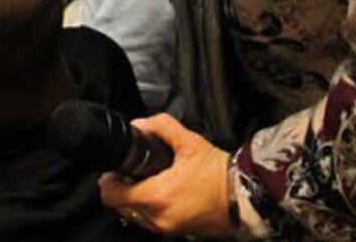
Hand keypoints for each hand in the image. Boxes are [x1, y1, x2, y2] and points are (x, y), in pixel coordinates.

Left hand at [98, 113, 232, 237]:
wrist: (247, 197)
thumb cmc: (219, 174)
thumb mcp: (189, 142)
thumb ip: (160, 126)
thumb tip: (140, 124)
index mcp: (156, 196)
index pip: (111, 195)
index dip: (109, 179)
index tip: (116, 168)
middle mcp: (158, 217)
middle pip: (120, 205)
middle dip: (122, 188)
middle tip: (133, 171)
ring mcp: (168, 228)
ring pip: (135, 215)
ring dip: (136, 198)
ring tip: (150, 179)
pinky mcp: (178, 233)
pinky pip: (152, 221)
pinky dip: (151, 207)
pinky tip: (164, 191)